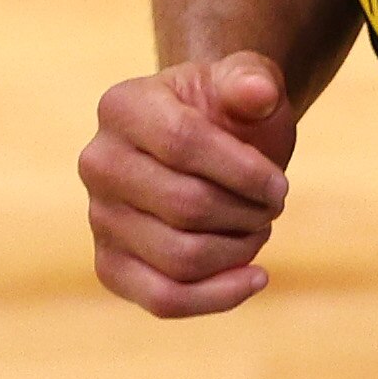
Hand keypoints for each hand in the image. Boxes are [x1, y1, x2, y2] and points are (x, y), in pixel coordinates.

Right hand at [81, 51, 295, 317]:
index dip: (244, 172)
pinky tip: (256, 277)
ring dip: (239, 250)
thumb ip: (251, 78)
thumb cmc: (226, 113)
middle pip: (186, 206)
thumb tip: (257, 92)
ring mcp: (98, 218)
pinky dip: (218, 297)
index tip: (280, 185)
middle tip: (271, 205)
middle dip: (246, 212)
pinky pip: (163, 299)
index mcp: (121, 107)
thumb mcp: (243, 81)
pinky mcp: (110, 266)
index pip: (183, 144)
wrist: (204, 147)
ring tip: (257, 228)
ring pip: (181, 258)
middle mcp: (97, 163)